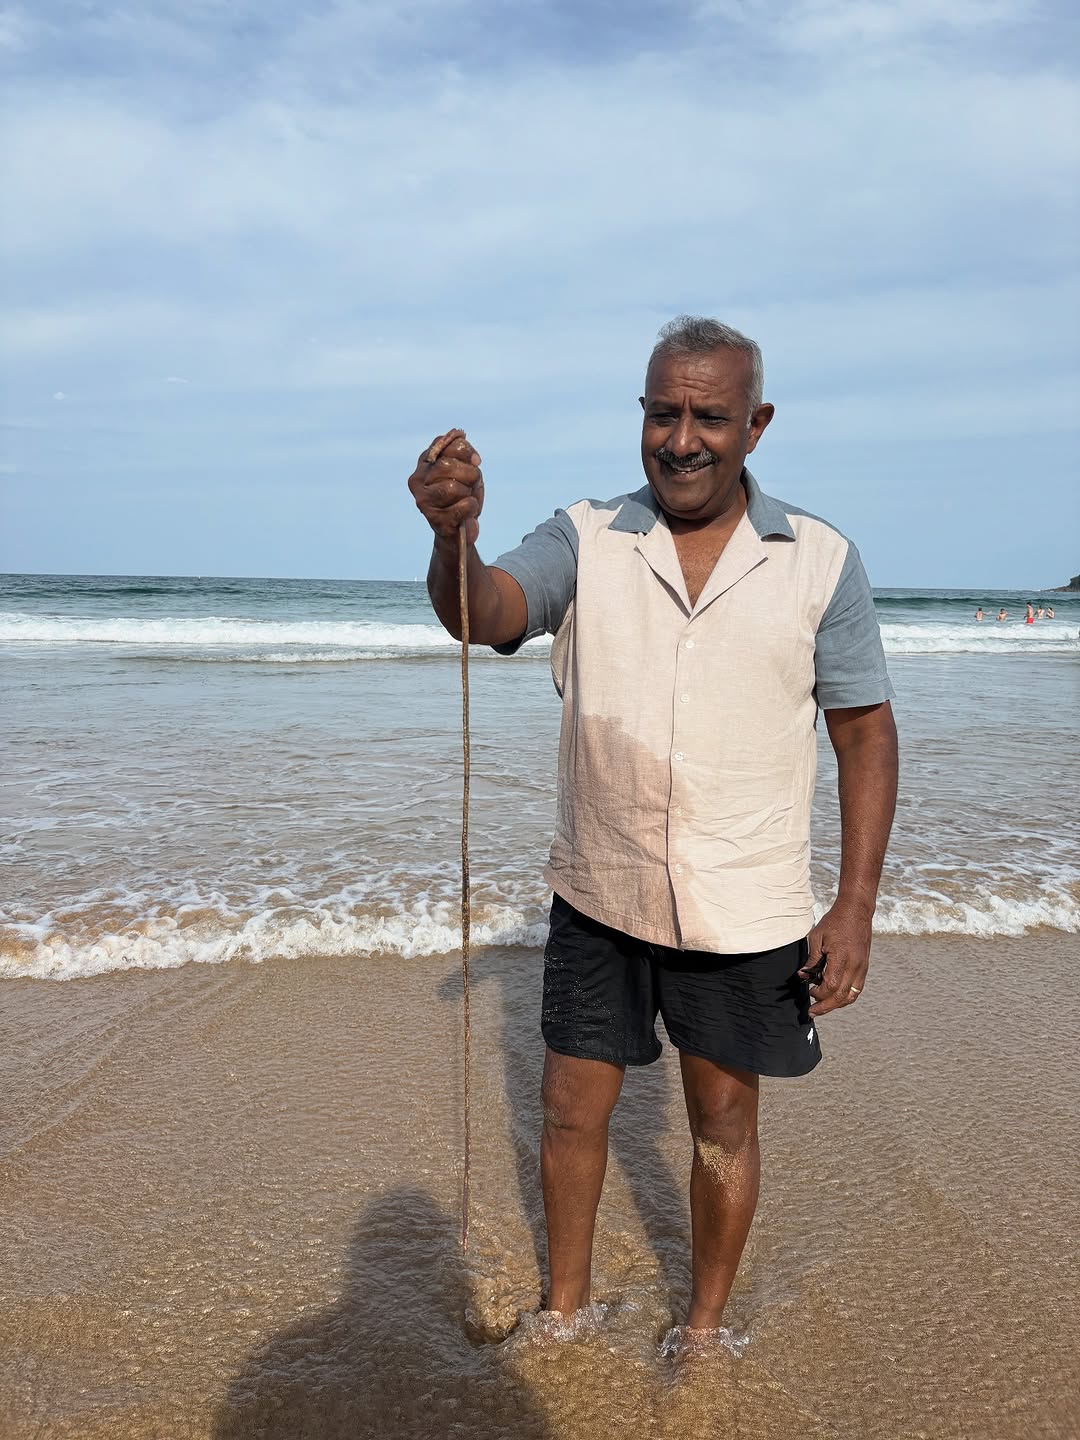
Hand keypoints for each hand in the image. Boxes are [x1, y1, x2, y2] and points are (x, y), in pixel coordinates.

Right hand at [408, 429, 483, 544]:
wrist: (459, 531)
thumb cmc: (462, 496)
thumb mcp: (464, 469)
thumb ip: (462, 452)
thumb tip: (464, 442)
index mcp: (424, 463)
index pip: (445, 444)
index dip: (466, 451)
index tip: (476, 461)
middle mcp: (418, 480)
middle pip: (446, 465)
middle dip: (469, 473)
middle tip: (472, 483)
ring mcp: (423, 501)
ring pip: (452, 487)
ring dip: (470, 492)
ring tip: (468, 498)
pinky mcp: (434, 520)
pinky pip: (462, 507)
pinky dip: (472, 508)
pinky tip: (468, 512)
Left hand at [799, 900, 872, 1016]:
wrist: (857, 911)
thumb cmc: (835, 922)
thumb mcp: (817, 937)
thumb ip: (811, 959)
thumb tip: (803, 976)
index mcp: (842, 958)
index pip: (831, 986)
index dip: (818, 994)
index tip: (809, 993)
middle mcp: (855, 966)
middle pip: (842, 996)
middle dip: (826, 1007)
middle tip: (812, 1012)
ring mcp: (862, 968)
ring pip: (851, 996)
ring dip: (837, 1004)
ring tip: (823, 1007)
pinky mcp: (864, 967)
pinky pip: (856, 988)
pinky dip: (845, 996)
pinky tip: (834, 997)